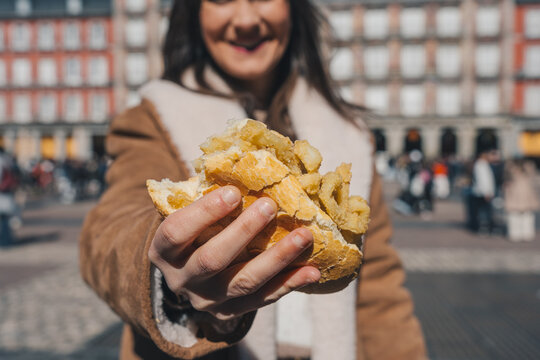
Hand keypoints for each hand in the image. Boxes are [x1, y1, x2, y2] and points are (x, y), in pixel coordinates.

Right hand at [148, 185, 319, 320]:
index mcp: (163, 250)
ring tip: (304, 236)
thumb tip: (249, 161)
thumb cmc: (193, 231)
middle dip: (244, 231)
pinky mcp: (230, 312)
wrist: (184, 275)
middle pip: (212, 259)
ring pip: (243, 282)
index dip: (205, 212)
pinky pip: (263, 299)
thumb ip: (207, 194)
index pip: (178, 232)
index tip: (234, 191)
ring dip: (277, 258)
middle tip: (270, 206)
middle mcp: (181, 279)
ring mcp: (207, 300)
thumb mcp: (187, 214)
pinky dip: (289, 284)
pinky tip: (312, 271)